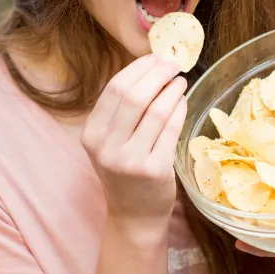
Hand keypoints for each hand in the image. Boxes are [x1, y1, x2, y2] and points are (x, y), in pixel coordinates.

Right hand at [81, 54, 186, 229]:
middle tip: (173, 65)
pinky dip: (179, 110)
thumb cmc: (125, 171)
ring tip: (180, 82)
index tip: (155, 58)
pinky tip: (183, 102)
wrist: (134, 216)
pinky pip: (171, 130)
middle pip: (134, 96)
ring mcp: (130, 160)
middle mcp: (106, 146)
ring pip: (156, 111)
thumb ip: (122, 110)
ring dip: (172, 90)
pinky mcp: (154, 170)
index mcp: (91, 134)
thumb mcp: (111, 141)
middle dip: (157, 74)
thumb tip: (149, 66)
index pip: (115, 89)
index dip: (139, 69)